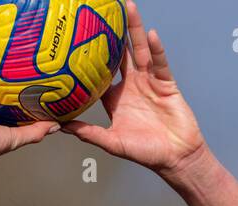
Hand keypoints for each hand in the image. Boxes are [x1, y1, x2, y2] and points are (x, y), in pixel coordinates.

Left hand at [59, 1, 207, 177]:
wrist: (175, 157)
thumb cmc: (145, 152)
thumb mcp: (112, 143)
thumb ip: (89, 133)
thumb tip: (62, 126)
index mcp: (116, 98)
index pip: (99, 72)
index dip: (89, 57)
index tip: (77, 39)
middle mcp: (131, 85)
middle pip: (120, 54)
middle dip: (112, 33)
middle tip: (103, 11)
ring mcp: (149, 81)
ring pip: (140, 51)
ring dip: (134, 30)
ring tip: (128, 8)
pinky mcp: (166, 83)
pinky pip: (160, 63)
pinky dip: (156, 49)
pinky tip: (150, 34)